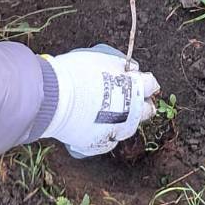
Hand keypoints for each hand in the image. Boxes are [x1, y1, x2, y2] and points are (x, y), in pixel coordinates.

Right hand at [43, 44, 158, 157]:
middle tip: (127, 101)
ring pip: (127, 128)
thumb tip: (126, 69)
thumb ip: (118, 67)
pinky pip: (106, 141)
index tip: (135, 81)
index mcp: (135, 87)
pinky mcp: (101, 144)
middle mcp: (132, 111)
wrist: (54, 97)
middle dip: (140, 106)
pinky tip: (89, 127)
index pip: (150, 84)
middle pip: (146, 111)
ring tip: (103, 114)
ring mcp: (118, 130)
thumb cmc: (74, 72)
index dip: (143, 82)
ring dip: (120, 121)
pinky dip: (100, 135)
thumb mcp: (102, 60)